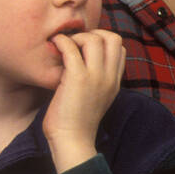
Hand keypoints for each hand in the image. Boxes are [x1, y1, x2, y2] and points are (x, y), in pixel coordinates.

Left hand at [43, 29, 125, 172]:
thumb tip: (81, 63)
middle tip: (76, 43)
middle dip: (93, 33)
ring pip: (94, 38)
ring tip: (64, 46)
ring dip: (76, 37)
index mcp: (115, 81)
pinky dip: (61, 41)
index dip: (103, 41)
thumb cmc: (76, 121)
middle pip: (113, 38)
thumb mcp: (96, 98)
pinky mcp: (78, 78)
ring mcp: (96, 76)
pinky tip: (54, 46)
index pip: (120, 48)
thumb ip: (96, 81)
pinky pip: (71, 47)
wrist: (72, 139)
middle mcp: (109, 76)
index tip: (85, 48)